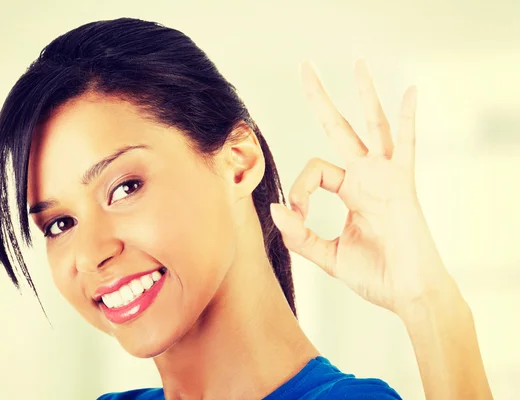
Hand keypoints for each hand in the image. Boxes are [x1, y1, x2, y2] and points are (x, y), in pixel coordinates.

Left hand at [270, 60, 455, 316]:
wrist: (408, 294)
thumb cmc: (375, 275)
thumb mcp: (328, 255)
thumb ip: (300, 236)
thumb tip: (275, 209)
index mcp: (348, 191)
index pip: (313, 172)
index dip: (298, 190)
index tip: (295, 216)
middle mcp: (365, 177)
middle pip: (339, 128)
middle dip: (322, 99)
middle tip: (305, 67)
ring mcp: (384, 177)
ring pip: (372, 126)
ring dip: (365, 95)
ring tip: (357, 63)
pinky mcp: (402, 184)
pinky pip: (406, 146)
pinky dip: (408, 120)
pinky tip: (410, 92)